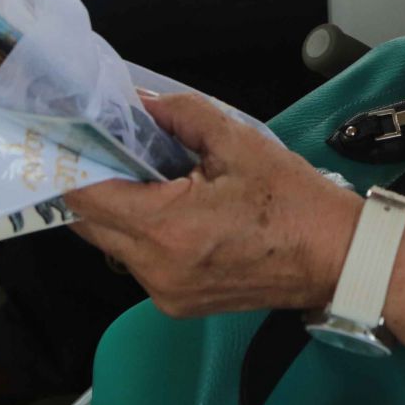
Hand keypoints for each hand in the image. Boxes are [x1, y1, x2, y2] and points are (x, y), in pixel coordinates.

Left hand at [63, 92, 359, 317]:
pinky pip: (138, 261)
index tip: (68, 135)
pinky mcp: (177, 303)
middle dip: (90, 182)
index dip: (73, 162)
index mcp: (168, 228)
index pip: (88, 197)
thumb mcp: (238, 141)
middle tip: (101, 145)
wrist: (336, 257)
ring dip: (117, 207)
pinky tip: (168, 205)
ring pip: (112, 243)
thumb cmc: (294, 202)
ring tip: (142, 172)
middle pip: (89, 223)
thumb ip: (180, 115)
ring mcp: (164, 292)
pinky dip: (142, 231)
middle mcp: (156, 269)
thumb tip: (139, 102)